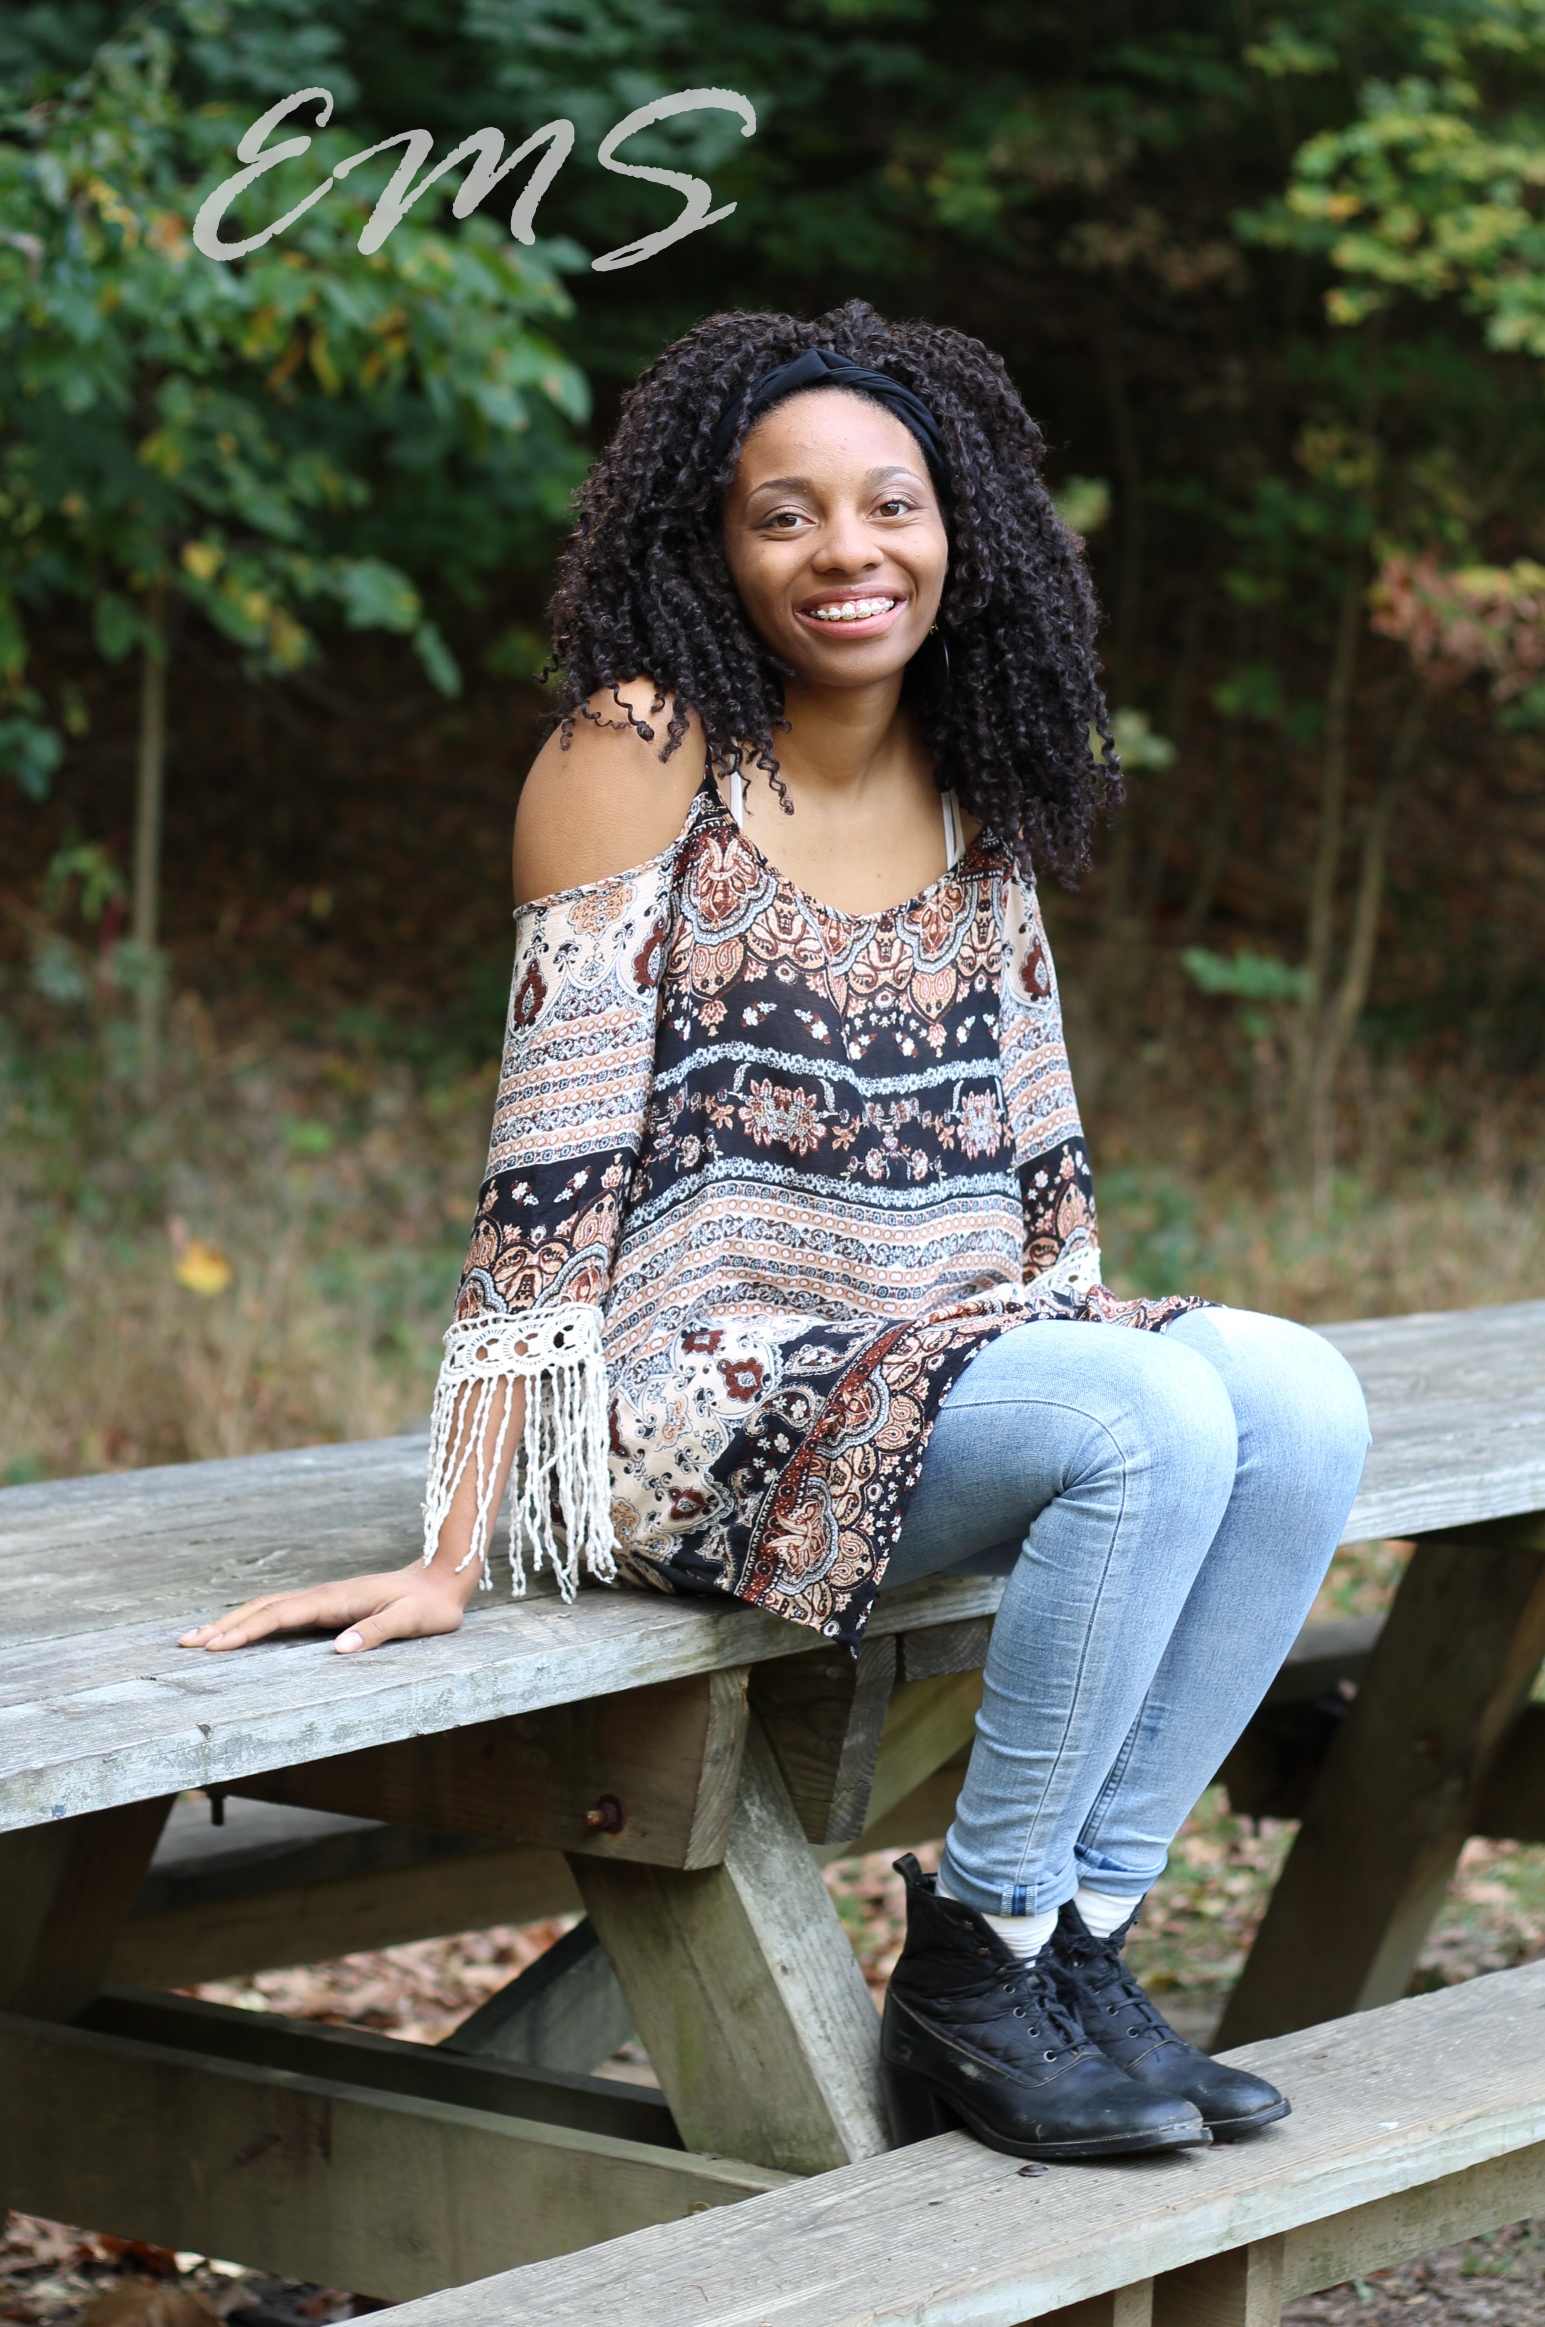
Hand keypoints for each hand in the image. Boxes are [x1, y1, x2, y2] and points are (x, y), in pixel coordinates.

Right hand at [178, 1558, 478, 1654]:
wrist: (442, 1581)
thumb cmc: (429, 1607)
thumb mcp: (410, 1622)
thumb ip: (377, 1633)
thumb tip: (338, 1650)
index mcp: (335, 1601)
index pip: (281, 1616)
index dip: (246, 1631)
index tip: (214, 1646)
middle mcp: (322, 1596)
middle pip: (263, 1609)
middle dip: (223, 1626)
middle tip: (185, 1644)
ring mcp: (322, 1599)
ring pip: (267, 1608)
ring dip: (232, 1622)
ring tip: (197, 1639)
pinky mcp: (327, 1605)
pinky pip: (280, 1612)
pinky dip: (252, 1620)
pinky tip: (239, 1631)